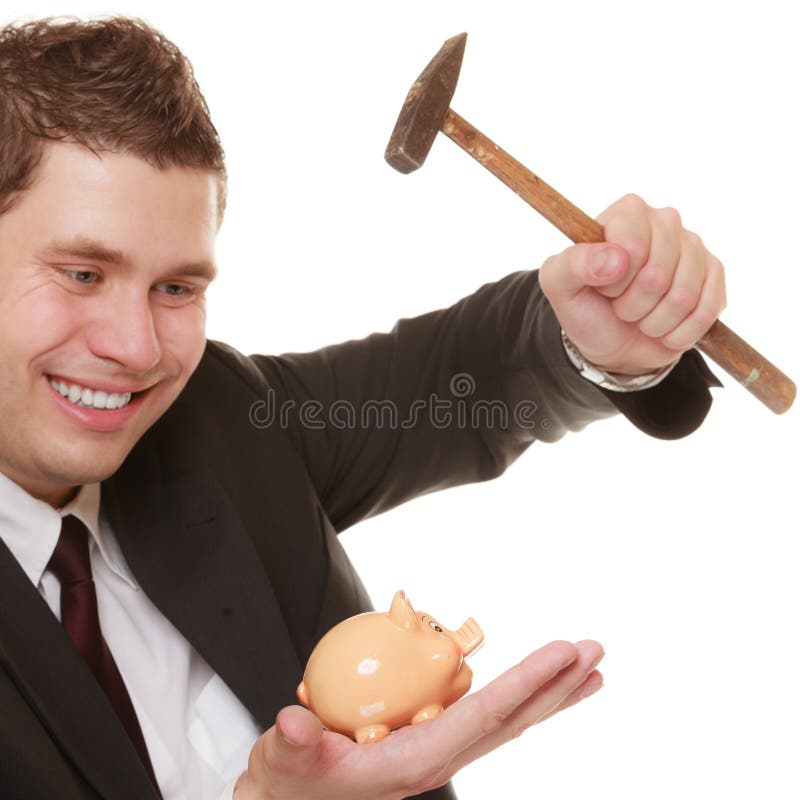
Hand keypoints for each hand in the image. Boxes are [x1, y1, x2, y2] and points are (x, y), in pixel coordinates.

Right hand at [234, 639, 603, 799]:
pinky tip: (534, 687)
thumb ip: (291, 745)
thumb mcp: (280, 763)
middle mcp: (435, 761)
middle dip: (555, 686)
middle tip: (594, 651)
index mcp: (410, 763)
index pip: (480, 719)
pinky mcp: (429, 745)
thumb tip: (294, 724)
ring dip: (548, 694)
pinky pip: (485, 720)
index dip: (525, 684)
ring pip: (505, 723)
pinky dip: (518, 699)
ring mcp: (436, 754)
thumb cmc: (288, 784)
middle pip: (509, 722)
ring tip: (585, 668)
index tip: (563, 654)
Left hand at [539, 194, 726, 374]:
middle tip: (621, 306)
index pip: (632, 247)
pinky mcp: (714, 276)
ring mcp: (694, 247)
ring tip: (641, 317)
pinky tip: (664, 328)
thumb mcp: (559, 285)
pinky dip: (679, 333)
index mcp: (627, 212)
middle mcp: (665, 221)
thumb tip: (613, 259)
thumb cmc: (586, 306)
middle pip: (658, 274)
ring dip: (654, 322)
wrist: (613, 343)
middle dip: (633, 305)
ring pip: (683, 297)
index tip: (604, 287)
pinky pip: (705, 311)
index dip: (615, 281)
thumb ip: (571, 264)